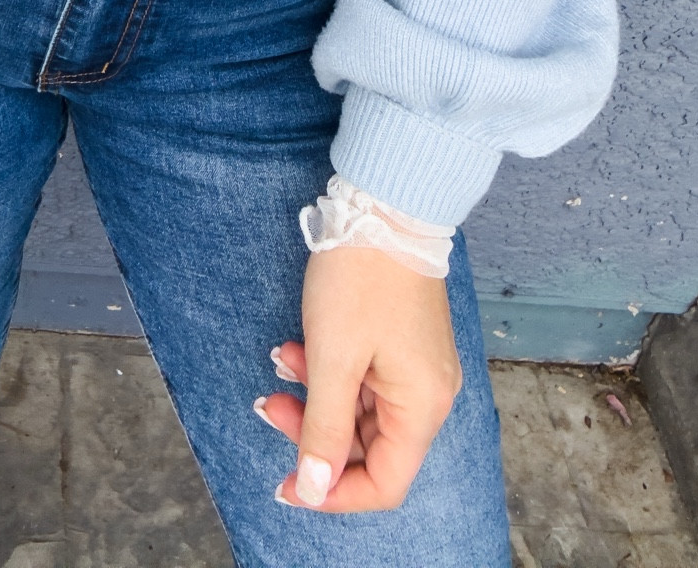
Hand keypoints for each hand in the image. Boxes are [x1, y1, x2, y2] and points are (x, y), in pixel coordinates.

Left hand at [256, 247, 462, 512]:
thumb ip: (324, 430)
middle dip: (314, 434)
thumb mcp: (333, 358)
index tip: (288, 482)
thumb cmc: (362, 278)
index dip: (334, 492)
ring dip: (315, 397)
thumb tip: (314, 488)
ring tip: (281, 362)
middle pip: (370, 447)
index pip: (384, 483)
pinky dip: (328, 371)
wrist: (384, 204)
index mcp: (422, 407)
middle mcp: (428, 394)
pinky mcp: (401, 342)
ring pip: (360, 410)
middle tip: (269, 403)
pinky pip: (364, 378)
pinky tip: (297, 346)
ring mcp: (416, 367)